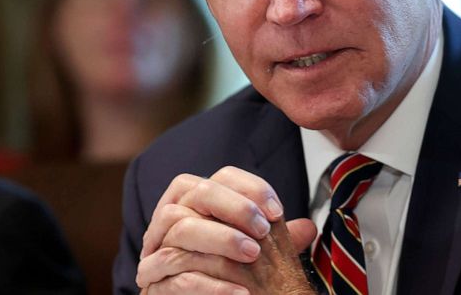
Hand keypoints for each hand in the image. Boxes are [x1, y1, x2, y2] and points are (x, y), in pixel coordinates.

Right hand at [137, 167, 316, 293]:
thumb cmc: (227, 275)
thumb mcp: (254, 253)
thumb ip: (276, 239)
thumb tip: (308, 228)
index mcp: (195, 203)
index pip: (221, 177)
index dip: (249, 189)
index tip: (276, 211)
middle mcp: (170, 219)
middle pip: (196, 193)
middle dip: (234, 208)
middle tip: (264, 231)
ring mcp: (156, 248)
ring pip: (181, 229)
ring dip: (221, 239)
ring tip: (253, 255)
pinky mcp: (152, 282)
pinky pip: (177, 275)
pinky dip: (211, 284)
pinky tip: (240, 291)